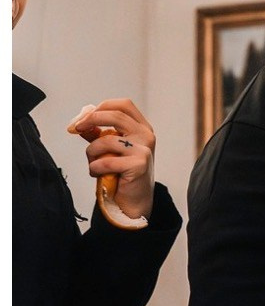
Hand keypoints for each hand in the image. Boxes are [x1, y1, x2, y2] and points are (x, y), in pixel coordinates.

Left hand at [70, 99, 156, 219]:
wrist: (134, 200)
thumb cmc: (122, 173)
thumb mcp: (111, 150)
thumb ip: (99, 134)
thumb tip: (81, 122)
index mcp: (141, 127)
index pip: (123, 105)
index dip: (101, 107)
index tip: (83, 118)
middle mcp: (146, 135)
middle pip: (116, 115)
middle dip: (91, 119)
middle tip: (76, 128)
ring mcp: (144, 149)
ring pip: (106, 140)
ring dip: (91, 152)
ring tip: (93, 163)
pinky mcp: (138, 165)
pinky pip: (105, 161)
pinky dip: (94, 168)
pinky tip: (98, 174)